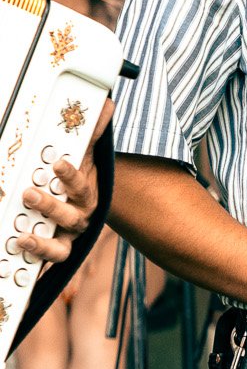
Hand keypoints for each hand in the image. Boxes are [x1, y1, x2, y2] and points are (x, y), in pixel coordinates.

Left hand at [18, 98, 110, 267]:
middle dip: (50, 207)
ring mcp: (65, 239)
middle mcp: (79, 220)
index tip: (57, 163)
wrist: (81, 204)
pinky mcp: (53, 252)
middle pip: (70, 218)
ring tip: (22, 236)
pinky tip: (20, 253)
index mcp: (87, 195)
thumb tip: (105, 103)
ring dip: (42, 245)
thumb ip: (91, 131)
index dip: (71, 177)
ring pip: (60, 249)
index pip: (81, 187)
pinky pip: (46, 263)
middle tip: (29, 193)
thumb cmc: (77, 178)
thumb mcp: (84, 155)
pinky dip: (36, 265)